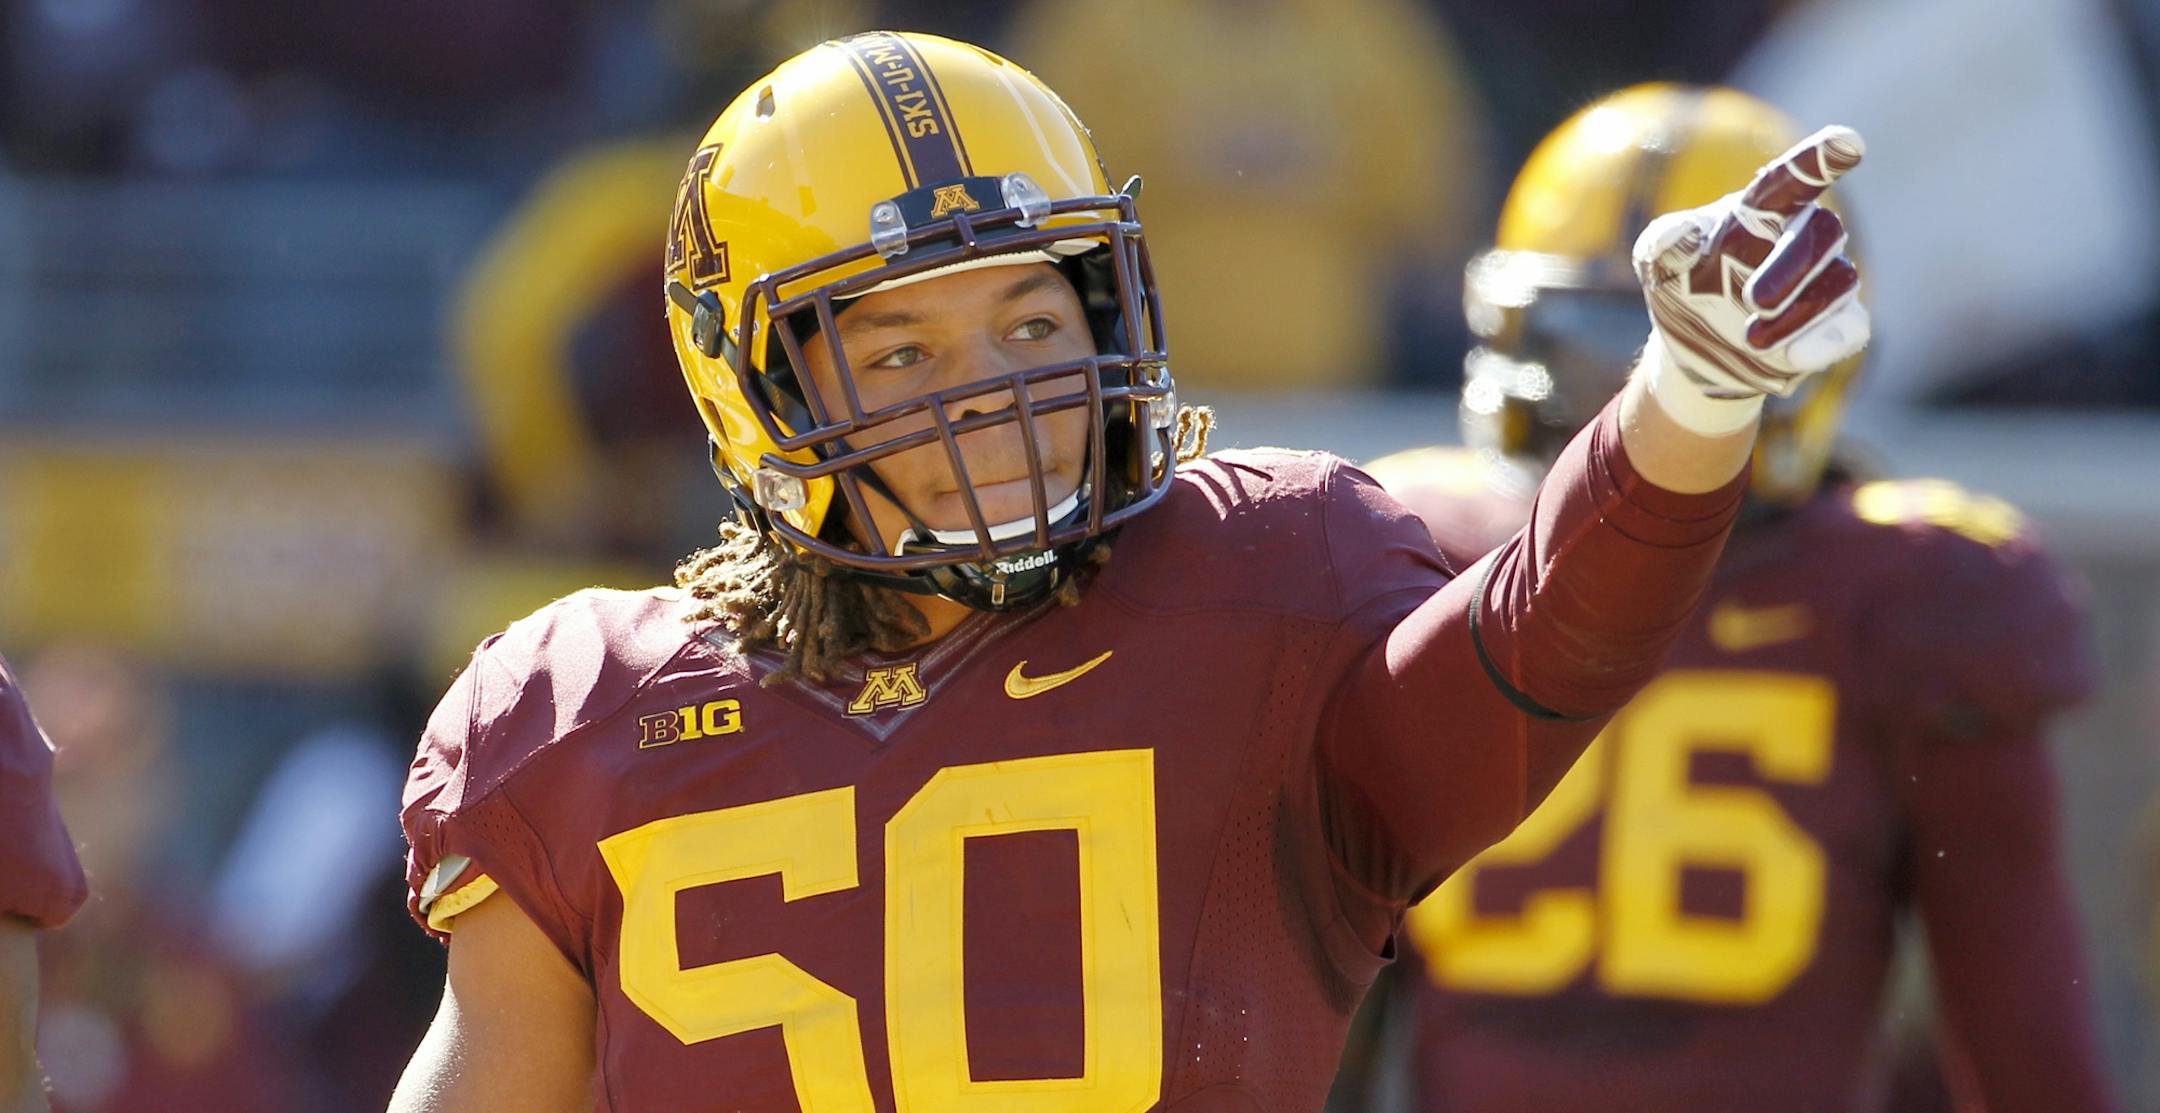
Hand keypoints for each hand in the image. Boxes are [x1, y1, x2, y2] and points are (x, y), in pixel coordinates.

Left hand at [1634, 126, 1868, 398]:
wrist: (1693, 346)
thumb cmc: (1682, 283)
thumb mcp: (1657, 262)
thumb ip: (1663, 244)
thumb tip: (1675, 237)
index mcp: (1760, 211)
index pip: (1791, 179)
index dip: (1819, 160)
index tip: (1848, 141)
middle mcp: (1801, 237)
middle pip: (1822, 233)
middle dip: (1792, 265)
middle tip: (1754, 303)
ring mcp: (1823, 280)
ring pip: (1839, 284)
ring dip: (1798, 313)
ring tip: (1751, 340)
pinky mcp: (1835, 325)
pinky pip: (1850, 329)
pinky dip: (1824, 342)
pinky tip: (1793, 357)